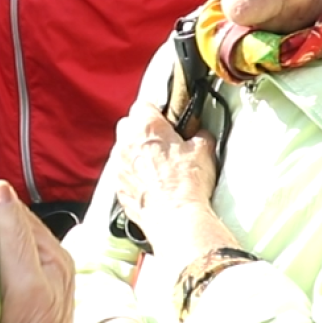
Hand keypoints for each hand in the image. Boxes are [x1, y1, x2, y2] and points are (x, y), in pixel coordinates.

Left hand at [112, 103, 218, 256]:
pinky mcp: (118, 188)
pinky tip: (150, 184)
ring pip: (122, 149)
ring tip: (157, 165)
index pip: (143, 104)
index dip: (156, 110)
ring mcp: (119, 167)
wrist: (174, 219)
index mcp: (146, 127)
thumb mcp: (203, 150)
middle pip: (127, 124)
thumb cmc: (187, 184)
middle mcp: (126, 144)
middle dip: (141, 128)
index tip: (166, 117)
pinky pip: (122, 174)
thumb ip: (200, 135)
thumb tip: (200, 133)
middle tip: (161, 140)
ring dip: (135, 152)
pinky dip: (133, 175)